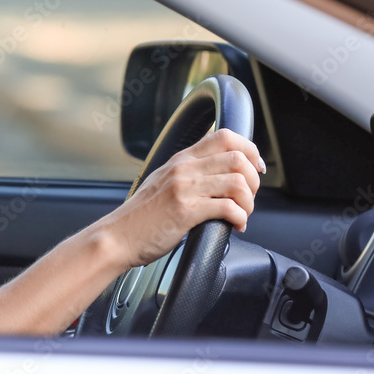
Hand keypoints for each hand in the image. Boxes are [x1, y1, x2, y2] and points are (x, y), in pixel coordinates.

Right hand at [103, 128, 264, 269]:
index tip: (255, 168)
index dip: (250, 149)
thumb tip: (219, 176)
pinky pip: (228, 207)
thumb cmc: (141, 217)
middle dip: (254, 180)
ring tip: (242, 214)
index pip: (225, 136)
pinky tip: (235, 226)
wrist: (117, 236)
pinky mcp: (185, 211)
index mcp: (181, 159)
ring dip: (249, 202)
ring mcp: (184, 188)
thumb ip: (188, 174)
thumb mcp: (163, 183)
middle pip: (237, 158)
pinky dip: (240, 218)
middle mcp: (183, 168)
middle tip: (248, 198)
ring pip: (237, 182)